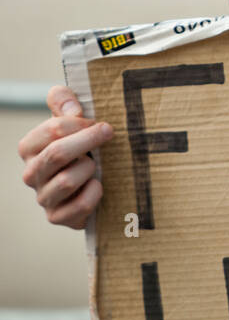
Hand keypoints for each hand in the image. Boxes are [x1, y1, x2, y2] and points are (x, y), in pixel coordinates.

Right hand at [18, 86, 112, 228]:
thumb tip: (74, 109)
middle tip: (108, 132)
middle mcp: (31, 174)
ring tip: (96, 166)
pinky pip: (79, 206)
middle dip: (88, 140)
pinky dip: (94, 194)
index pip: (51, 130)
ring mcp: (43, 198)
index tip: (97, 122)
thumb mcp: (70, 120)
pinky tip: (97, 185)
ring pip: (67, 181)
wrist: (92, 183)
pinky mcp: (58, 218)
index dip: (79, 123)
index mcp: (29, 148)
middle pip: (57, 153)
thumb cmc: (80, 146)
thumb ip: (63, 102)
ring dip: (89, 169)